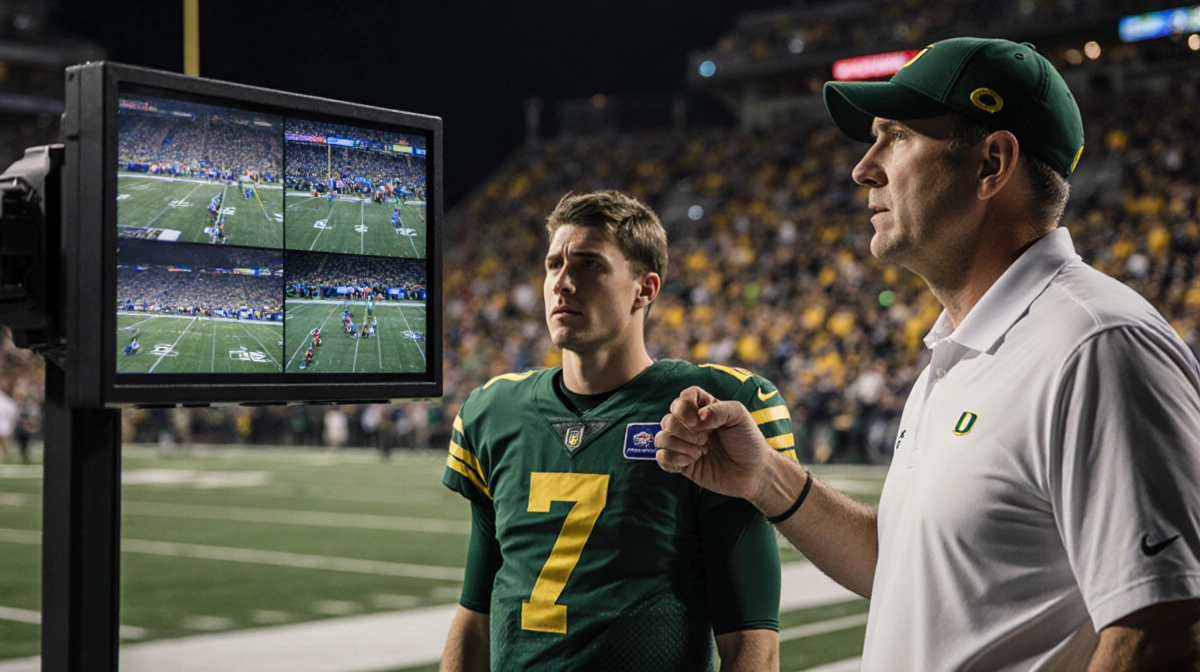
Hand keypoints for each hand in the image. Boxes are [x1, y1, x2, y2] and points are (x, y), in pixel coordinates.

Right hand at [655, 386, 772, 501]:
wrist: (754, 473)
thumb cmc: (749, 442)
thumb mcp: (739, 417)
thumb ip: (718, 410)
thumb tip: (697, 418)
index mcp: (704, 409)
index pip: (683, 397)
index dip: (684, 407)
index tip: (699, 421)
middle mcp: (690, 425)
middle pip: (668, 419)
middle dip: (684, 431)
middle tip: (706, 440)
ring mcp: (684, 445)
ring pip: (661, 438)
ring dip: (679, 446)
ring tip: (700, 453)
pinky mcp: (681, 464)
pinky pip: (661, 458)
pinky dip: (673, 459)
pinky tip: (691, 462)